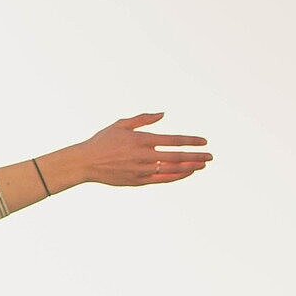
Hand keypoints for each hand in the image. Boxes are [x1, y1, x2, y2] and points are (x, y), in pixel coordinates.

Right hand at [72, 113, 211, 186]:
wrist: (85, 163)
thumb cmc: (102, 141)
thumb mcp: (121, 124)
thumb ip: (143, 119)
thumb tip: (163, 114)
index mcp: (141, 140)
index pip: (173, 140)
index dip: (191, 141)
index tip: (204, 142)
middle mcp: (144, 156)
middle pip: (177, 157)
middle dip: (196, 156)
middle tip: (210, 156)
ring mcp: (142, 170)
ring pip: (172, 170)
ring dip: (189, 168)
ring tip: (201, 165)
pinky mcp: (138, 181)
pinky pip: (162, 180)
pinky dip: (176, 177)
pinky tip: (185, 173)